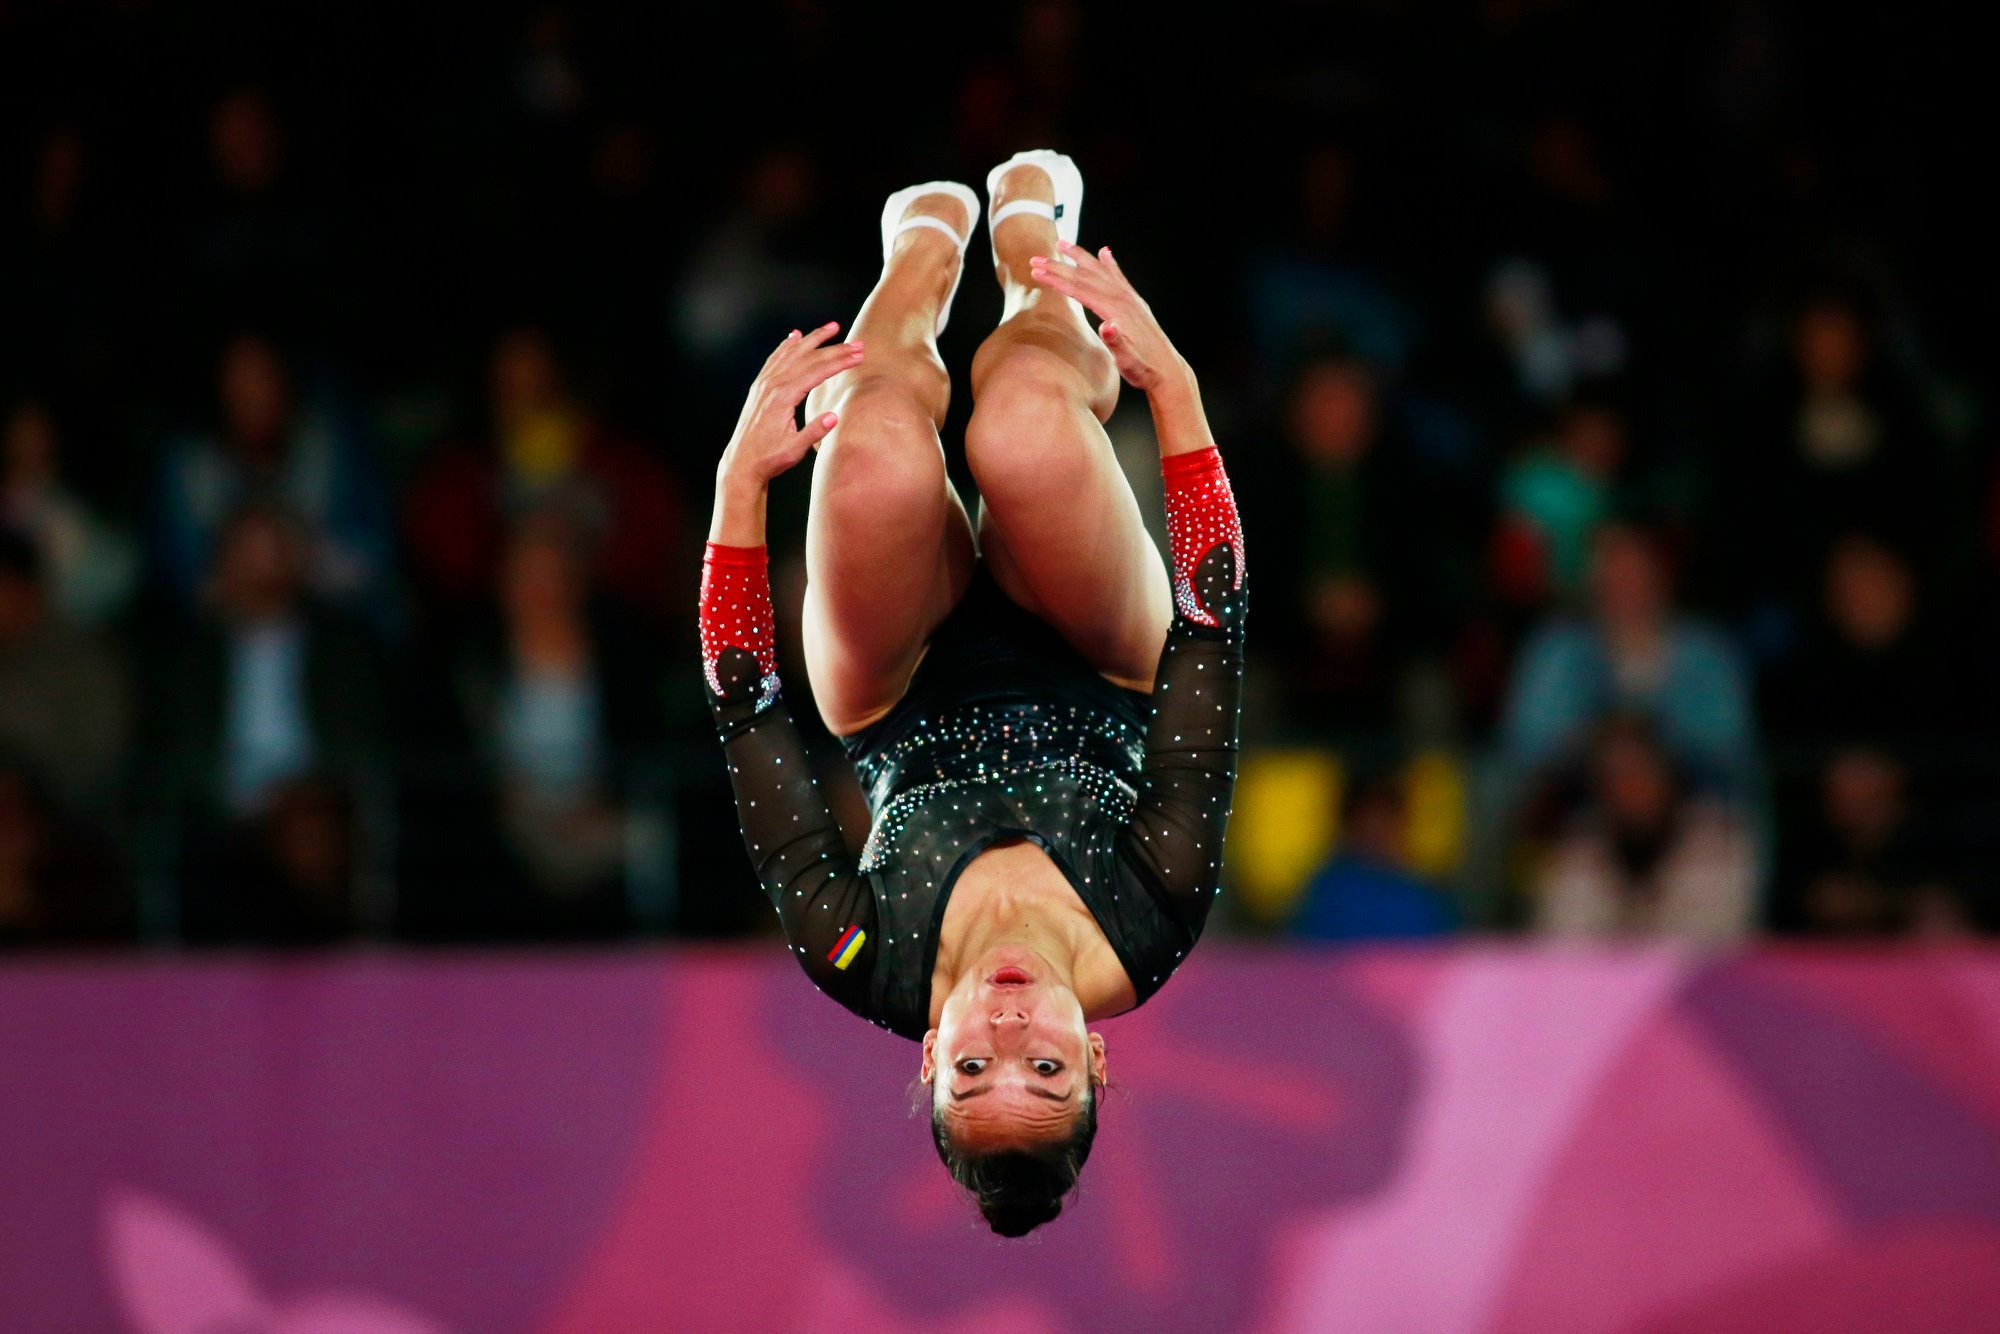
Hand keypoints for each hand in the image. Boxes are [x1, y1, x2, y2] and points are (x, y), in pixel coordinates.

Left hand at [718, 321, 863, 486]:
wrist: (742, 462)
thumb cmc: (770, 458)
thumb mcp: (795, 450)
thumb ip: (814, 432)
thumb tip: (835, 416)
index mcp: (783, 397)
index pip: (817, 371)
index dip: (840, 362)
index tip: (859, 355)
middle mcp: (772, 385)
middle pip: (808, 358)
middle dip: (835, 349)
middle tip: (857, 343)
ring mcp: (764, 384)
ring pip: (792, 353)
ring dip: (813, 339)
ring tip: (832, 327)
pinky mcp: (760, 387)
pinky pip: (776, 359)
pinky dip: (787, 346)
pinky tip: (795, 336)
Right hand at [1029, 240, 1188, 394]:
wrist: (1168, 371)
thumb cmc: (1144, 368)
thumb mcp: (1128, 361)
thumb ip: (1117, 343)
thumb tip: (1106, 326)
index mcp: (1117, 311)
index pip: (1081, 290)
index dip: (1057, 280)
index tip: (1037, 272)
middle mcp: (1124, 299)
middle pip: (1085, 276)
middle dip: (1058, 267)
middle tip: (1035, 259)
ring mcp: (1130, 299)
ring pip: (1100, 271)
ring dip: (1079, 257)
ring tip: (1062, 244)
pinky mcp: (1135, 303)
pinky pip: (1118, 277)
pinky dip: (1110, 263)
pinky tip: (1105, 252)